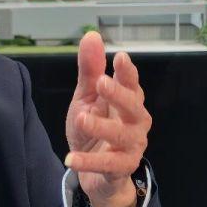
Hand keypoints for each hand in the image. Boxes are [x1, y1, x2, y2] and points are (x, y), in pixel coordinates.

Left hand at [64, 32, 150, 206]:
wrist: (92, 171)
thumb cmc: (93, 128)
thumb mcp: (86, 98)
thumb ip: (90, 70)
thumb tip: (92, 35)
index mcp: (128, 101)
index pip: (131, 83)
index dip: (127, 72)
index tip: (120, 58)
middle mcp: (135, 122)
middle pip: (133, 106)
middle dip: (119, 94)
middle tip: (102, 82)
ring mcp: (132, 146)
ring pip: (122, 135)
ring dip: (102, 127)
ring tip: (82, 119)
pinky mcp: (122, 168)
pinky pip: (107, 165)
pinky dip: (89, 162)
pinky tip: (70, 158)